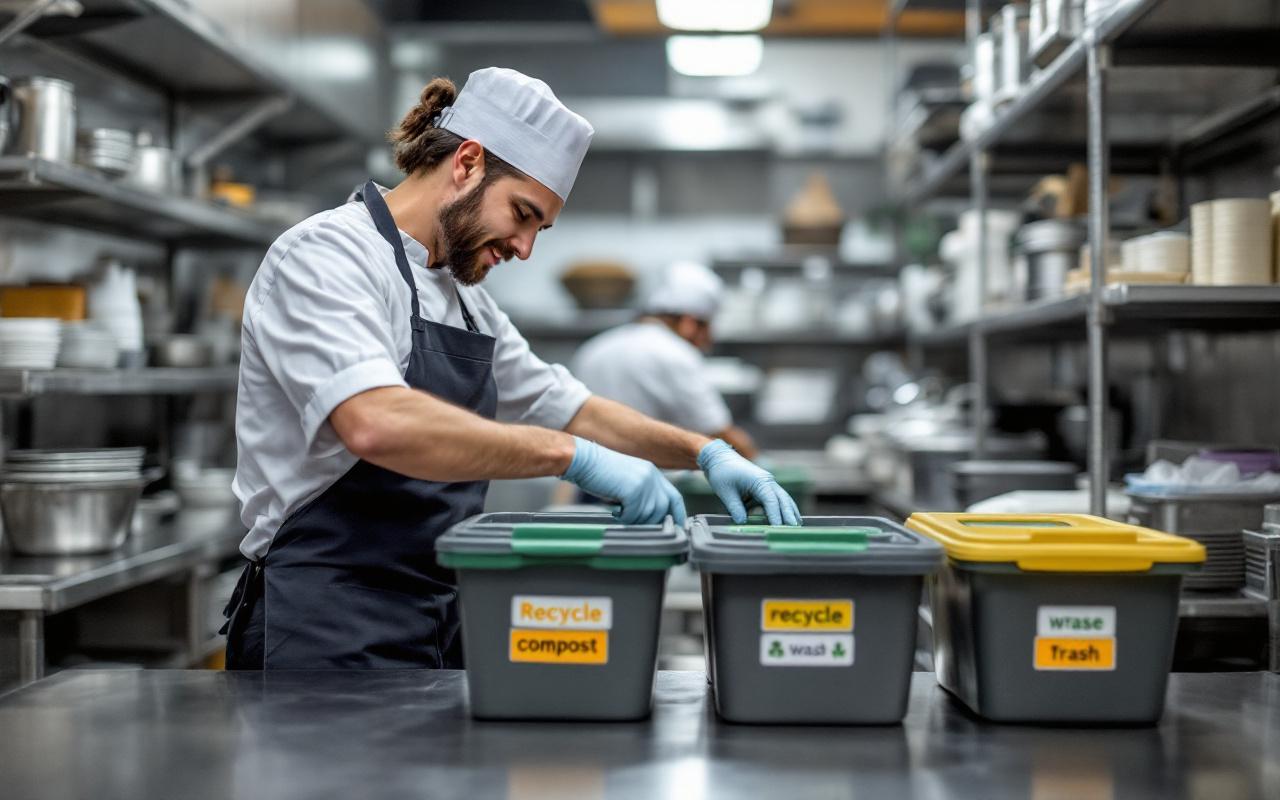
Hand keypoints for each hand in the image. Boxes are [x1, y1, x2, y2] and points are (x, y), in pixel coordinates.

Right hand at [563, 437, 686, 525]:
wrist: (584, 460)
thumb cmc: (599, 471)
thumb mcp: (627, 479)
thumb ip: (642, 494)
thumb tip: (649, 516)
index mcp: (652, 473)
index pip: (674, 497)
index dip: (677, 514)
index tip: (676, 526)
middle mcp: (652, 477)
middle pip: (663, 510)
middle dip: (650, 521)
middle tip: (632, 520)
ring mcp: (644, 483)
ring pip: (648, 515)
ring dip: (633, 519)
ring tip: (619, 510)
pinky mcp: (633, 491)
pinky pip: (633, 516)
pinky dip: (623, 517)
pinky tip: (613, 509)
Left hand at [698, 440, 801, 525]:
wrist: (719, 458)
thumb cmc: (722, 472)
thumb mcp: (725, 491)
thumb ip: (735, 508)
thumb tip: (743, 523)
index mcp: (759, 480)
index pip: (771, 500)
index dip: (775, 515)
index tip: (778, 528)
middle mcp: (768, 481)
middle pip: (783, 499)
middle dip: (789, 514)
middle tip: (795, 528)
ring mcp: (768, 483)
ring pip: (783, 498)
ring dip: (790, 511)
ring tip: (797, 525)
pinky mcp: (764, 486)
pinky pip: (776, 498)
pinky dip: (783, 507)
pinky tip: (789, 517)